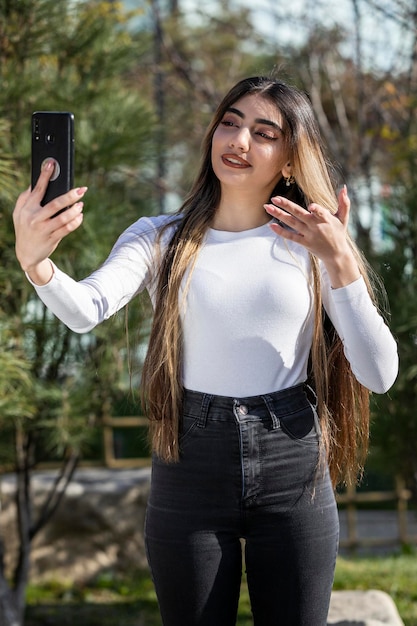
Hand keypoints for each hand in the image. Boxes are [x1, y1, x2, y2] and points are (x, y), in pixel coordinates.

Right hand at [13, 160, 86, 282]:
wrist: (26, 254)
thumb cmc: (25, 228)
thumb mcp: (19, 213)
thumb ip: (25, 198)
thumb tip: (35, 183)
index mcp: (27, 208)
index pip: (38, 189)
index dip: (45, 175)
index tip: (52, 164)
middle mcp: (35, 218)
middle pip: (55, 204)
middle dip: (70, 195)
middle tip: (82, 190)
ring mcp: (43, 229)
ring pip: (63, 218)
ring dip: (75, 210)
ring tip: (81, 204)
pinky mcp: (52, 239)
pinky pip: (67, 229)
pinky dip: (75, 222)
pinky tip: (80, 216)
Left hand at [264, 186, 360, 287]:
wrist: (336, 255)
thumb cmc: (339, 233)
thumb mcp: (343, 218)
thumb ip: (344, 203)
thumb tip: (344, 187)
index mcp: (325, 219)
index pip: (321, 213)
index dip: (317, 209)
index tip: (311, 207)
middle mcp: (315, 226)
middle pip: (298, 214)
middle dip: (286, 205)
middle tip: (274, 198)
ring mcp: (308, 235)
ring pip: (291, 223)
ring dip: (279, 215)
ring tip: (267, 207)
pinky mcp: (304, 242)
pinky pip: (291, 236)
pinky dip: (281, 232)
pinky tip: (271, 225)